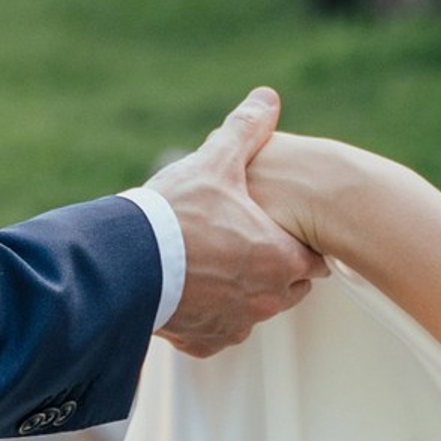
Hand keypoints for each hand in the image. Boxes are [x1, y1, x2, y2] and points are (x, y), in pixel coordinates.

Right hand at [148, 88, 327, 356]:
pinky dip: (210, 314)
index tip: (279, 226)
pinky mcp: (204, 341)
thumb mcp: (216, 162)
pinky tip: (192, 289)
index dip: (299, 239)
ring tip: (214, 262)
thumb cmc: (176, 213)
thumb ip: (247, 130)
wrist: (125, 263)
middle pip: (289, 287)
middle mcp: (265, 300)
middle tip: (244, 240)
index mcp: (281, 259)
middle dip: (274, 267)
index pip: (315, 259)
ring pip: (254, 310)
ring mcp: (235, 325)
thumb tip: (267, 98)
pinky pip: (218, 331)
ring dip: (243, 291)